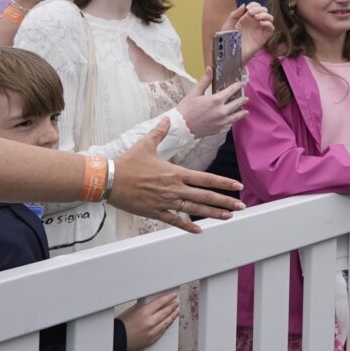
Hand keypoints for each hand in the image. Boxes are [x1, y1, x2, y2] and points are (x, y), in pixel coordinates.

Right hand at [110, 122, 244, 227]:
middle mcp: (175, 188)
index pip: (206, 178)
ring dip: (212, 214)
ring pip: (194, 210)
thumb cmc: (128, 162)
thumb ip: (160, 132)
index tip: (238, 186)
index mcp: (176, 173)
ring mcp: (166, 202)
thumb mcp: (146, 144)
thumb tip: (166, 119)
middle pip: (205, 196)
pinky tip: (199, 231)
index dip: (224, 183)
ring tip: (228, 217)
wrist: (108, 179)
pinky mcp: (155, 212)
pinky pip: (175, 221)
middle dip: (225, 201)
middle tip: (241, 206)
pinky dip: (187, 227)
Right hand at [118, 291, 178, 350]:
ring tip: (176, 310)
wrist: (117, 340)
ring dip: (173, 315)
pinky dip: (167, 324)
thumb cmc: (121, 325)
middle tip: (176, 302)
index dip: (169, 297)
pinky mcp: (152, 339)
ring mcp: (152, 331)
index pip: (161, 302)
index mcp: (144, 312)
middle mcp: (150, 322)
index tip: (174, 295)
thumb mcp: (132, 311)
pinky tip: (170, 321)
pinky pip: (163, 330)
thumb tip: (154, 301)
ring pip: (167, 321)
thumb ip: (144, 306)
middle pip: (166, 311)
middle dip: (172, 306)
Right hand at [176, 69, 246, 138]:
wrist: (180, 127)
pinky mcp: (218, 129)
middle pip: (237, 104)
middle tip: (246, 98)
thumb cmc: (186, 109)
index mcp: (216, 100)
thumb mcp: (194, 93)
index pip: (231, 91)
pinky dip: (232, 120)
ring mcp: (221, 121)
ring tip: (245, 111)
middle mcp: (221, 111)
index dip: (237, 86)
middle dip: (242, 100)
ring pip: (236, 116)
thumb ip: (205, 81)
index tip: (241, 84)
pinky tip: (232, 119)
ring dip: (241, 112)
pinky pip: (228, 123)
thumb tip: (210, 68)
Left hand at [224, 2, 274, 58]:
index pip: (255, 8)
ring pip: (269, 18)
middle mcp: (255, 23)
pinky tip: (261, 24)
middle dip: (259, 9)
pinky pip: (271, 28)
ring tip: (257, 17)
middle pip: (264, 11)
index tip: (248, 7)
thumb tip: (244, 5)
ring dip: (265, 15)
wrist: (230, 53)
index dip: (254, 5)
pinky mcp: (264, 37)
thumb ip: (235, 14)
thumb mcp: (228, 25)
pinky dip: (268, 23)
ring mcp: (260, 30)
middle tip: (251, 13)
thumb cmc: (228, 40)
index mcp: (247, 19)